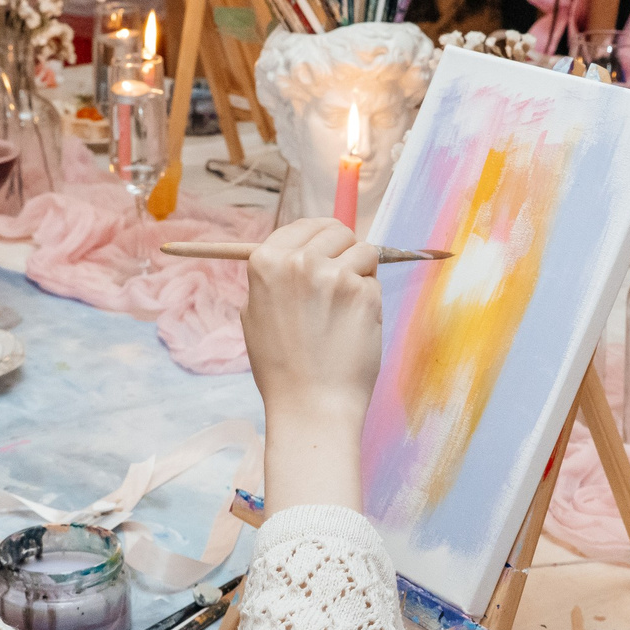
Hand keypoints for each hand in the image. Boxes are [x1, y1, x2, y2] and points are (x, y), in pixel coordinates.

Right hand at [242, 217, 381, 513]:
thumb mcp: (255, 313)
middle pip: (337, 231)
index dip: (320, 238)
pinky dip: (369, 299)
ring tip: (344, 309)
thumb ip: (273, 277)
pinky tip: (353, 326)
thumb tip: (295, 251)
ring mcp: (333, 275)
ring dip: (360, 273)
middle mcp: (299, 261)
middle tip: (340, 283)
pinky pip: (374, 281)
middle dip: (344, 251)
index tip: (328, 251)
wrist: (310, 404)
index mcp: (266, 261)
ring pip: (363, 251)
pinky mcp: (363, 293)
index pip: (304, 226)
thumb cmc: (281, 366)